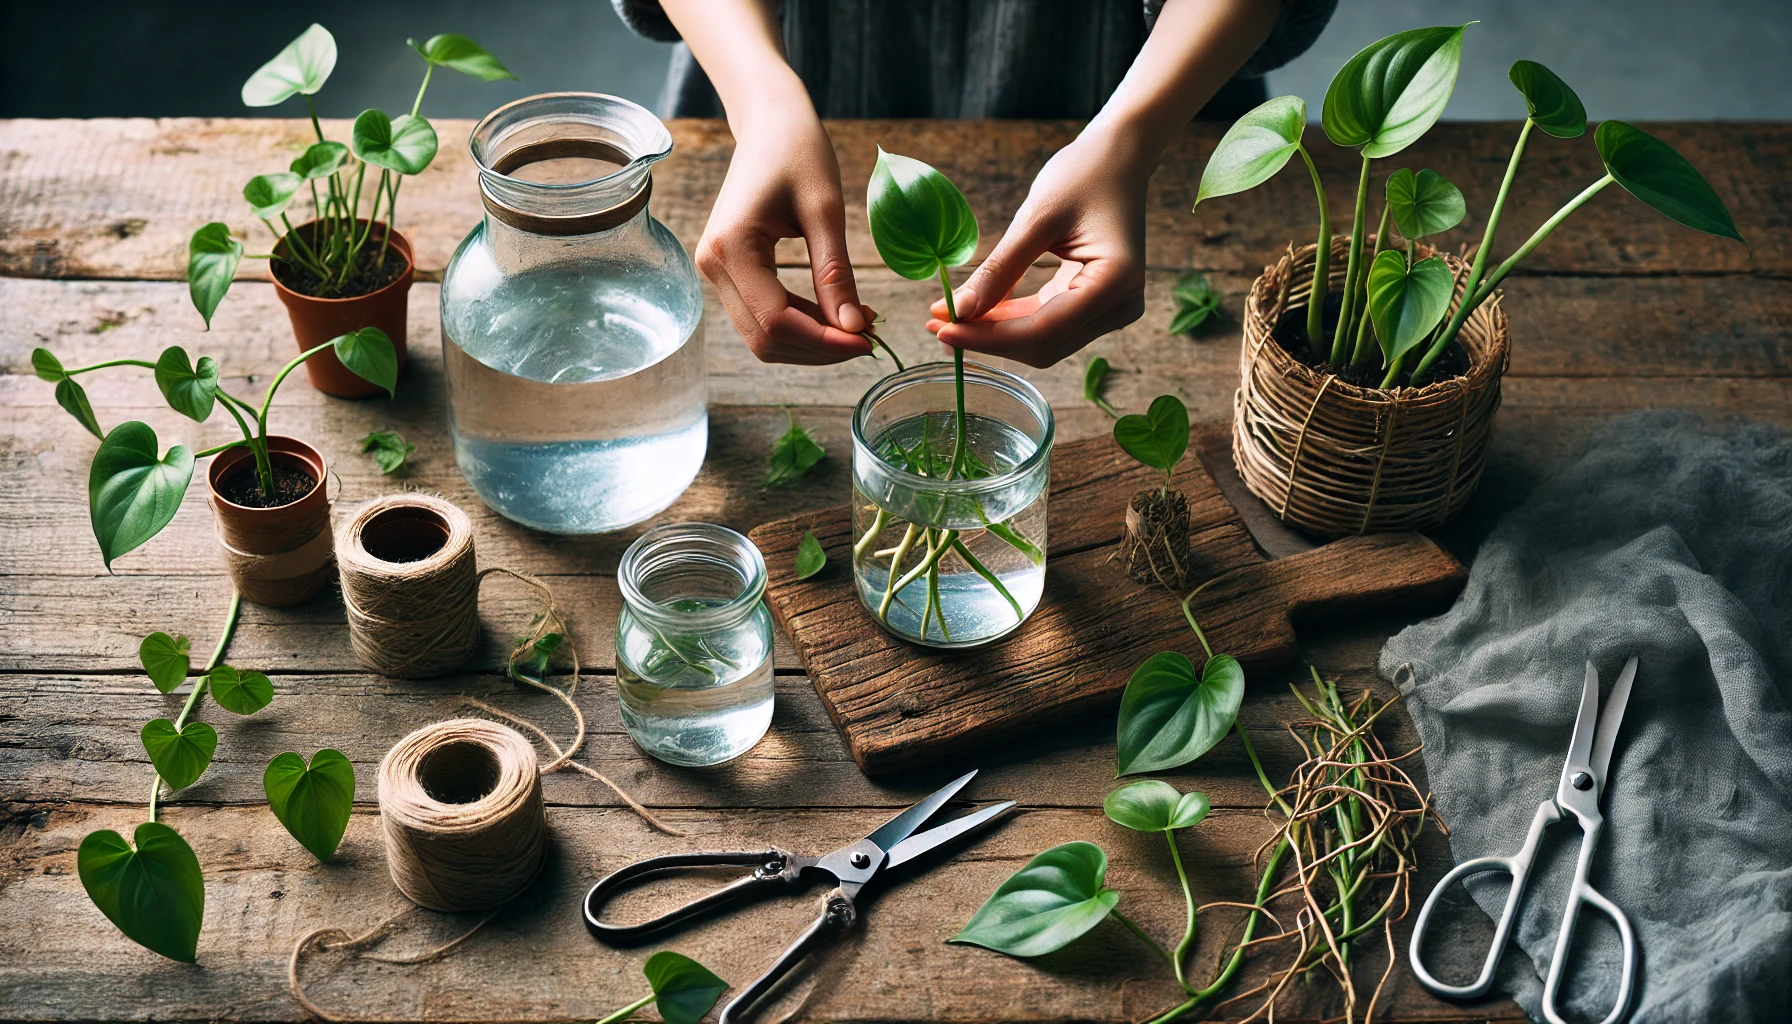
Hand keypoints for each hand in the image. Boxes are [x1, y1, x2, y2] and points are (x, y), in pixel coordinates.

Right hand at [696, 100, 871, 364]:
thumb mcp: (825, 210)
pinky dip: (801, 325)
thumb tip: (854, 329)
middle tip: (869, 335)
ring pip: (763, 336)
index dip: (825, 343)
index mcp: (732, 247)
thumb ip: (836, 273)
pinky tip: (836, 314)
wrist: (770, 124)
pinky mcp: (729, 272)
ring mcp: (716, 271)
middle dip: (820, 348)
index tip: (870, 340)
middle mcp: (713, 266)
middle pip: (766, 339)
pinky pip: (763, 316)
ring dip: (811, 342)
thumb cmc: (799, 152)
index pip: (777, 321)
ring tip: (857, 323)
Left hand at [926, 130, 1148, 367]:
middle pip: (1043, 345)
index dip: (988, 337)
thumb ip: (1000, 269)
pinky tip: (975, 312)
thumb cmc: (1084, 174)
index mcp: (1115, 283)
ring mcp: (1111, 309)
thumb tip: (958, 312)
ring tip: (949, 318)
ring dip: (995, 333)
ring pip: (1043, 341)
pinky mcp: (1096, 304)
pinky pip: (1047, 323)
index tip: (942, 331)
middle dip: (988, 339)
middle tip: (937, 326)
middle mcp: (1120, 306)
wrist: (1118, 157)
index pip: (1041, 332)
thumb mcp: (1037, 218)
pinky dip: (1011, 320)